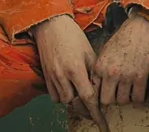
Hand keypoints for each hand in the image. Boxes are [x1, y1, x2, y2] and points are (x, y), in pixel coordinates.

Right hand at [33, 15, 108, 131]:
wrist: (51, 27)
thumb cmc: (73, 36)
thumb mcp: (89, 51)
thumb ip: (94, 72)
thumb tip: (100, 89)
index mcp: (76, 69)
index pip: (88, 98)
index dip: (97, 113)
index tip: (103, 124)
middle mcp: (62, 76)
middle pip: (75, 104)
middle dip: (87, 112)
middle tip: (97, 115)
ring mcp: (51, 78)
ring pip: (64, 102)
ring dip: (75, 104)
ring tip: (86, 102)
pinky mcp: (45, 77)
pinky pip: (54, 96)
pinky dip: (64, 98)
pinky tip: (72, 92)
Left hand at [91, 14, 148, 105]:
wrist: (142, 27)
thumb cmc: (124, 38)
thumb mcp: (105, 52)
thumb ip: (100, 70)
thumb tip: (98, 87)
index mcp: (99, 67)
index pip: (93, 92)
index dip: (98, 96)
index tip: (105, 95)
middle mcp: (111, 73)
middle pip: (106, 101)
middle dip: (112, 100)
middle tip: (117, 94)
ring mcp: (126, 75)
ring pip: (122, 101)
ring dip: (125, 99)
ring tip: (128, 92)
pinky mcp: (141, 76)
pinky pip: (138, 97)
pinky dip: (138, 98)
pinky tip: (138, 92)